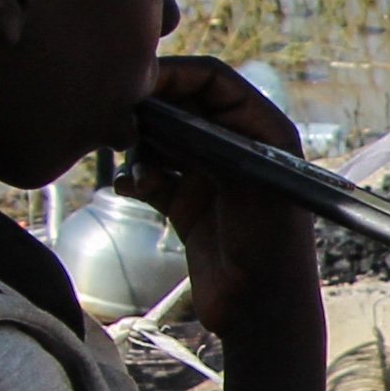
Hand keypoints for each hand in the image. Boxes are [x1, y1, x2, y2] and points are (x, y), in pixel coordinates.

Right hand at [126, 53, 318, 339]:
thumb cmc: (269, 249)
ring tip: (137, 167)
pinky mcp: (188, 205)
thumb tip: (154, 107)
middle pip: (182, 105)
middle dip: (150, 110)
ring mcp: (210, 176)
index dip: (174, 75)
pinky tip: (128, 189)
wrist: (262, 315)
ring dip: (140, 146)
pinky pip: (150, 175)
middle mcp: (237, 148)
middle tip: (120, 122)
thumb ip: (206, 141)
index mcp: (264, 132)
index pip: (214, 81)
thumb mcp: (246, 182)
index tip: (133, 82)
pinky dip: (135, 178)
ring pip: (161, 138)